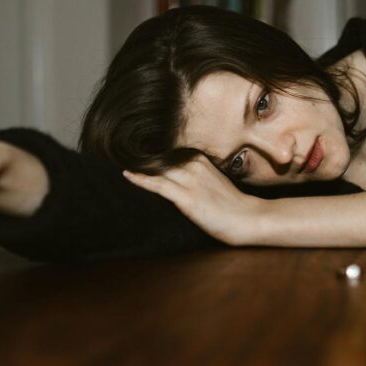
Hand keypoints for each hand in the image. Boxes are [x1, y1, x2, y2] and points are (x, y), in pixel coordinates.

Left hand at [123, 155, 261, 245]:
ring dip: (137, 165)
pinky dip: (141, 180)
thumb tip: (172, 174)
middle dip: (139, 155)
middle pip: (159, 157)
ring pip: (156, 168)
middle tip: (117, 150)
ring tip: (119, 159)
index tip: (130, 146)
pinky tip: (127, 175)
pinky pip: (158, 186)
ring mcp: (190, 181)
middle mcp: (193, 165)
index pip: (168, 151)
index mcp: (199, 159)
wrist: (248, 218)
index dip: (149, 150)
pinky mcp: (187, 197)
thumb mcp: (212, 180)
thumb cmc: (231, 203)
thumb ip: (194, 173)